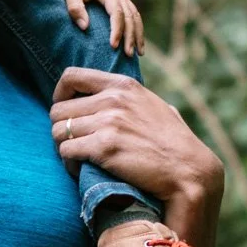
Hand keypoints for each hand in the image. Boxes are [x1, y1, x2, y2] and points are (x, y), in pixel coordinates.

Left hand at [50, 67, 222, 245]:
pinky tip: (82, 170)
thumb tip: (109, 96)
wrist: (189, 170)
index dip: (60, 95)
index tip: (66, 111)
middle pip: (58, 110)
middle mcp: (113, 100)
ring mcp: (108, 123)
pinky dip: (69, 164)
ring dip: (64, 148)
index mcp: (123, 85)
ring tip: (79, 159)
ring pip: (58, 131)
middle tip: (74, 143)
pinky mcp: (104, 148)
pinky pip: (66, 152)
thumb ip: (128, 97)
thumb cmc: (174, 142)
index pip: (71, 77)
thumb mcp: (152, 105)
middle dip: (61, 128)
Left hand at [53, 0, 144, 56]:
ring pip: (135, 16)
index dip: (116, 29)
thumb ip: (75, 8)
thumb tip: (85, 27)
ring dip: (138, 34)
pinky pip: (132, 15)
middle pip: (130, 16)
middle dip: (131, 36)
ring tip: (139, 53)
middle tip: (128, 55)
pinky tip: (136, 43)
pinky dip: (136, 29)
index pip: (116, 12)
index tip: (113, 46)